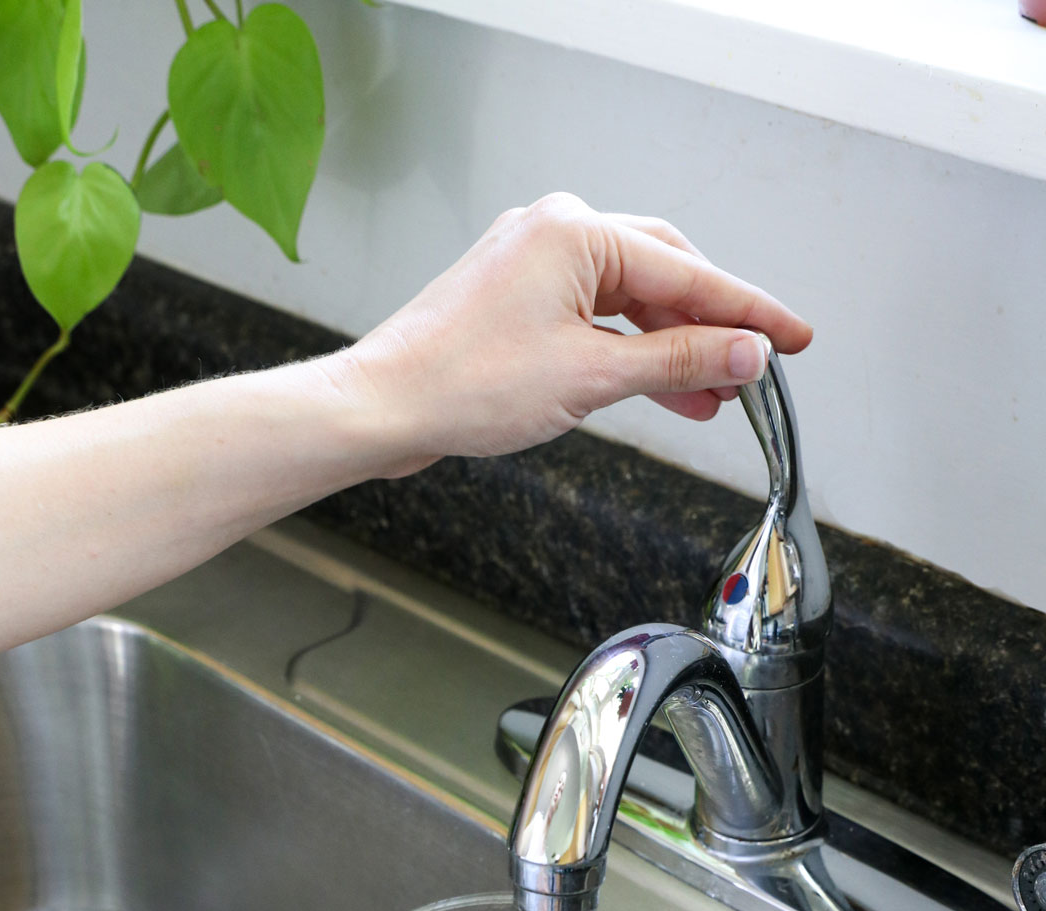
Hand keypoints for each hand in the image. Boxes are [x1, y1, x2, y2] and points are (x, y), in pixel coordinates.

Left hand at [343, 192, 812, 469]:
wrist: (384, 408)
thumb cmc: (462, 385)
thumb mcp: (592, 377)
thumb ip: (678, 361)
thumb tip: (743, 353)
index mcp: (577, 232)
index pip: (689, 273)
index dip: (750, 313)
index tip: (795, 337)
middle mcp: (555, 232)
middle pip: (664, 275)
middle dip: (712, 327)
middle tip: (758, 368)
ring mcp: (532, 262)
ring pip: (629, 299)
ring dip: (671, 347)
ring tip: (714, 396)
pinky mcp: (516, 297)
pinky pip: (593, 315)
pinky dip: (628, 350)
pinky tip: (657, 385)